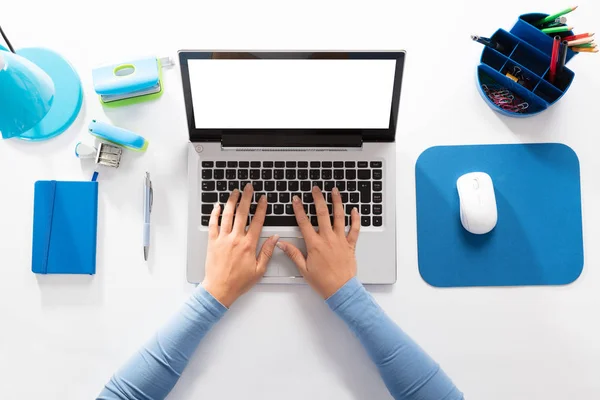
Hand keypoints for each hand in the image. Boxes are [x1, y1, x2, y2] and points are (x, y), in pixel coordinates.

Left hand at [202, 184, 278, 306]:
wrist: (220, 289)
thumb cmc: (239, 282)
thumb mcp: (259, 269)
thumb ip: (267, 251)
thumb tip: (275, 238)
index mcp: (249, 245)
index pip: (257, 221)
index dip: (261, 208)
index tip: (263, 199)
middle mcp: (235, 239)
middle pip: (242, 213)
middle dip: (246, 198)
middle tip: (248, 187)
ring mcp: (223, 239)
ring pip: (228, 215)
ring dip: (232, 201)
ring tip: (235, 191)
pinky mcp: (212, 242)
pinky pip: (213, 224)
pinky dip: (215, 213)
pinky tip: (218, 206)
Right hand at [277, 186, 359, 298]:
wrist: (341, 290)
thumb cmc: (322, 282)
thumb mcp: (303, 269)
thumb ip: (293, 254)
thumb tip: (282, 244)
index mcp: (314, 244)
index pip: (304, 222)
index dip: (299, 209)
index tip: (296, 199)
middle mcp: (328, 239)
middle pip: (322, 214)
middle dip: (318, 199)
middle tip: (316, 189)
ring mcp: (340, 240)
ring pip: (339, 217)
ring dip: (337, 202)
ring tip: (334, 191)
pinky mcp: (350, 245)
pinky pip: (354, 229)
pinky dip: (355, 218)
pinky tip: (354, 210)